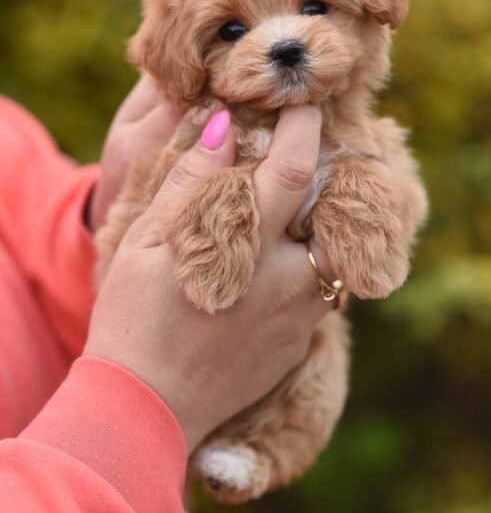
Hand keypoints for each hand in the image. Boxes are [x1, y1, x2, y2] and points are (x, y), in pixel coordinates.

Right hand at [84, 105, 334, 451]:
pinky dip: (304, 276)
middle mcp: (287, 280)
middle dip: (331, 181)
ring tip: (289, 222)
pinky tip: (273, 275)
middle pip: (333, 215)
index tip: (303, 104)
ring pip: (330, 259)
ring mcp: (297, 317)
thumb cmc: (135, 317)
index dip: (304, 128)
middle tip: (312, 164)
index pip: (293, 168)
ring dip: (317, 234)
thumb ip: (192, 182)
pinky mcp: (296, 346)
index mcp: (248, 243)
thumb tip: (225, 126)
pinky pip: (316, 298)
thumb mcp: (149, 241)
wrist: (143, 408)